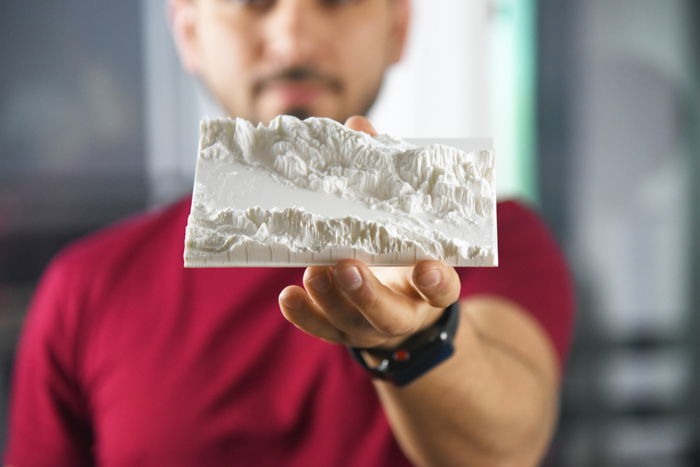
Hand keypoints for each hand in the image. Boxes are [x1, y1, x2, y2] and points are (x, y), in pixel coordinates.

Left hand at [278, 116, 460, 348]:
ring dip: (332, 298)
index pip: (443, 288)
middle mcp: (403, 311)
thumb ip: (384, 176)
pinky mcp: (342, 329)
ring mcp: (370, 326)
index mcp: (429, 283)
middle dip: (368, 292)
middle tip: (348, 267)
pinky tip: (289, 296)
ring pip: (353, 322)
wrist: (397, 300)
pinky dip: (305, 314)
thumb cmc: (399, 246)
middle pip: (389, 313)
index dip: (437, 281)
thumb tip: (358, 126)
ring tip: (315, 271)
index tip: (428, 267)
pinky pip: (322, 328)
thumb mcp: (400, 217)